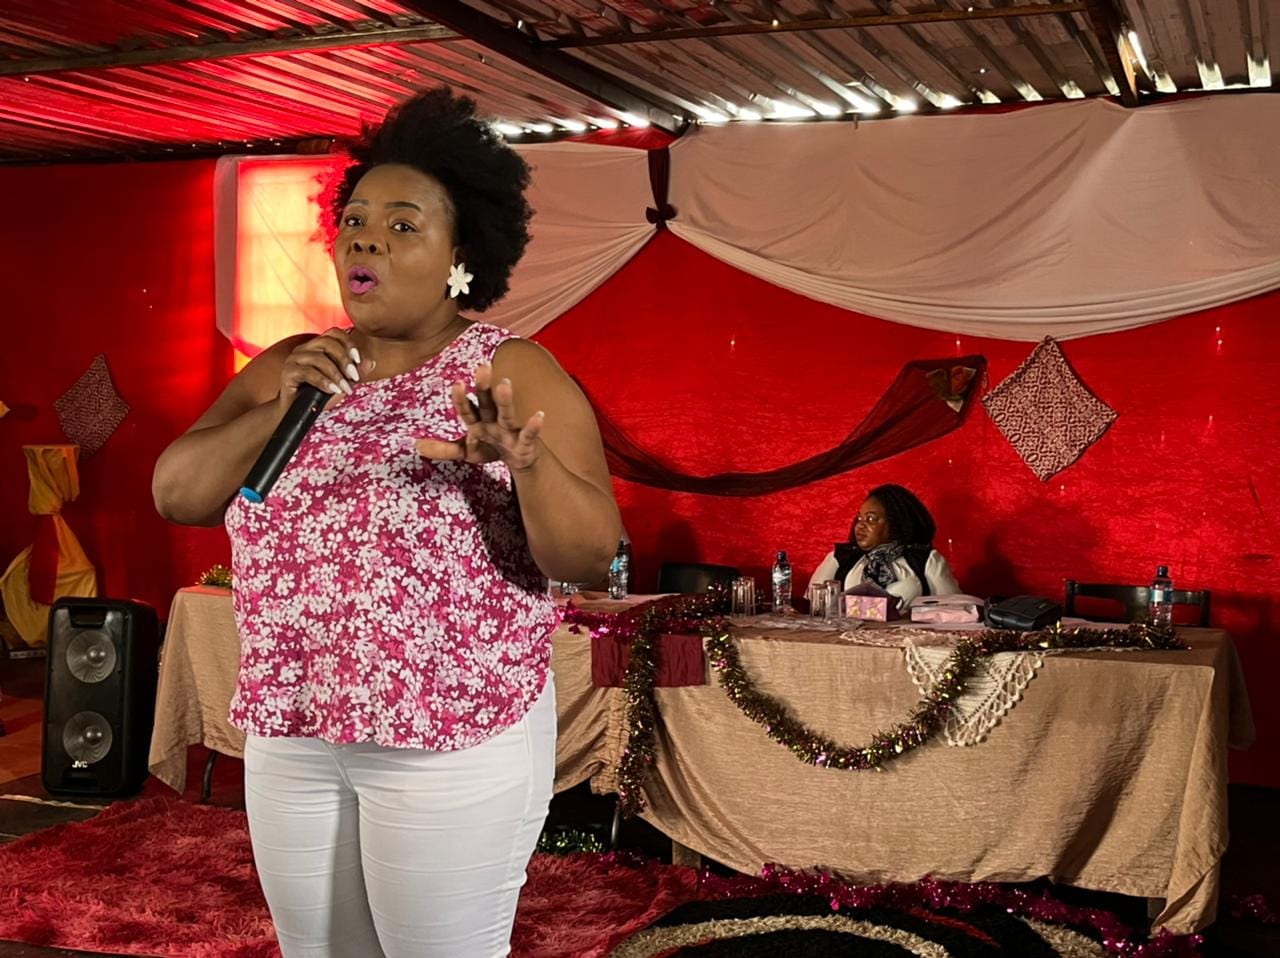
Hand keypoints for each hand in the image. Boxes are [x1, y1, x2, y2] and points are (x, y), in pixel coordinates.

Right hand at [277, 328, 370, 414]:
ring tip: (345, 388)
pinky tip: (333, 391)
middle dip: (344, 360)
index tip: (358, 360)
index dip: (348, 343)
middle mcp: (303, 349)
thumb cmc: (319, 395)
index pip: (334, 333)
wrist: (297, 413)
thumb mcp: (342, 383)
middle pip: (327, 343)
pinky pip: (308, 373)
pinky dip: (324, 382)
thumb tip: (371, 362)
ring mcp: (293, 360)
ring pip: (318, 358)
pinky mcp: (287, 373)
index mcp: (316, 347)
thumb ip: (356, 373)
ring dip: (336, 375)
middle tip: (354, 377)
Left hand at [416, 363, 543, 470]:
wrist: (519, 459)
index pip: (466, 408)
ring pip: (506, 413)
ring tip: (504, 383)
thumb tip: (417, 446)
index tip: (457, 383)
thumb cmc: (491, 448)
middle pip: (487, 402)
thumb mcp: (466, 452)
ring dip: (505, 399)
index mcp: (478, 421)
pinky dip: (533, 425)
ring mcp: (510, 429)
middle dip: (484, 386)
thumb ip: (444, 449)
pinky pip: (528, 433)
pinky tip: (539, 415)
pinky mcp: (525, 441)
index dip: (461, 398)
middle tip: (482, 365)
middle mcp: (493, 420)